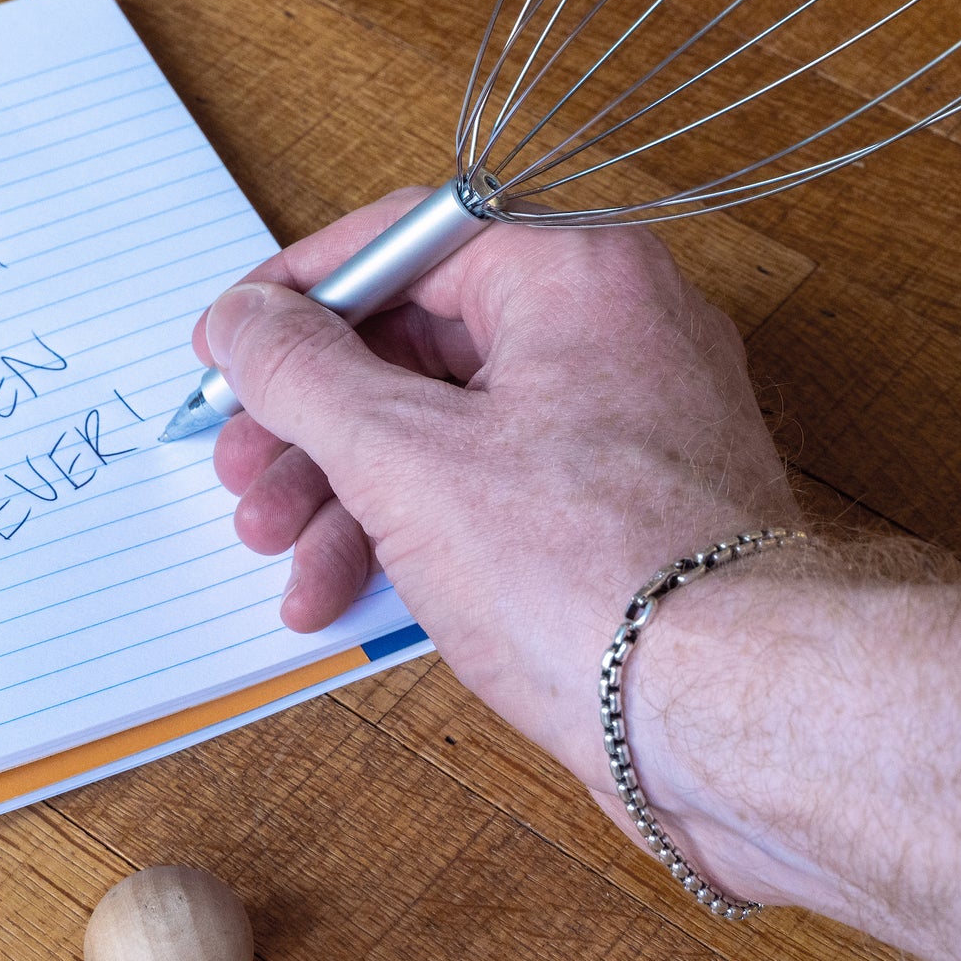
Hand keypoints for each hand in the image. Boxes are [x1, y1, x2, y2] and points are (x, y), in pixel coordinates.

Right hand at [193, 187, 801, 804]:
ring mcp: (616, 425)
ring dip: (340, 486)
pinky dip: (407, 529)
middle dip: (307, 419)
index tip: (227, 342)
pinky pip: (487, 488)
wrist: (733, 719)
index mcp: (572, 275)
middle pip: (413, 345)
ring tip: (272, 543)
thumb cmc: (595, 575)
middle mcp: (606, 331)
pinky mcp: (613, 509)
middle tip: (240, 466)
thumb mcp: (403, 456)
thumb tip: (243, 321)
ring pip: (441, 426)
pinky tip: (335, 588)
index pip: (402, 240)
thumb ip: (301, 372)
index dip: (294, 294)